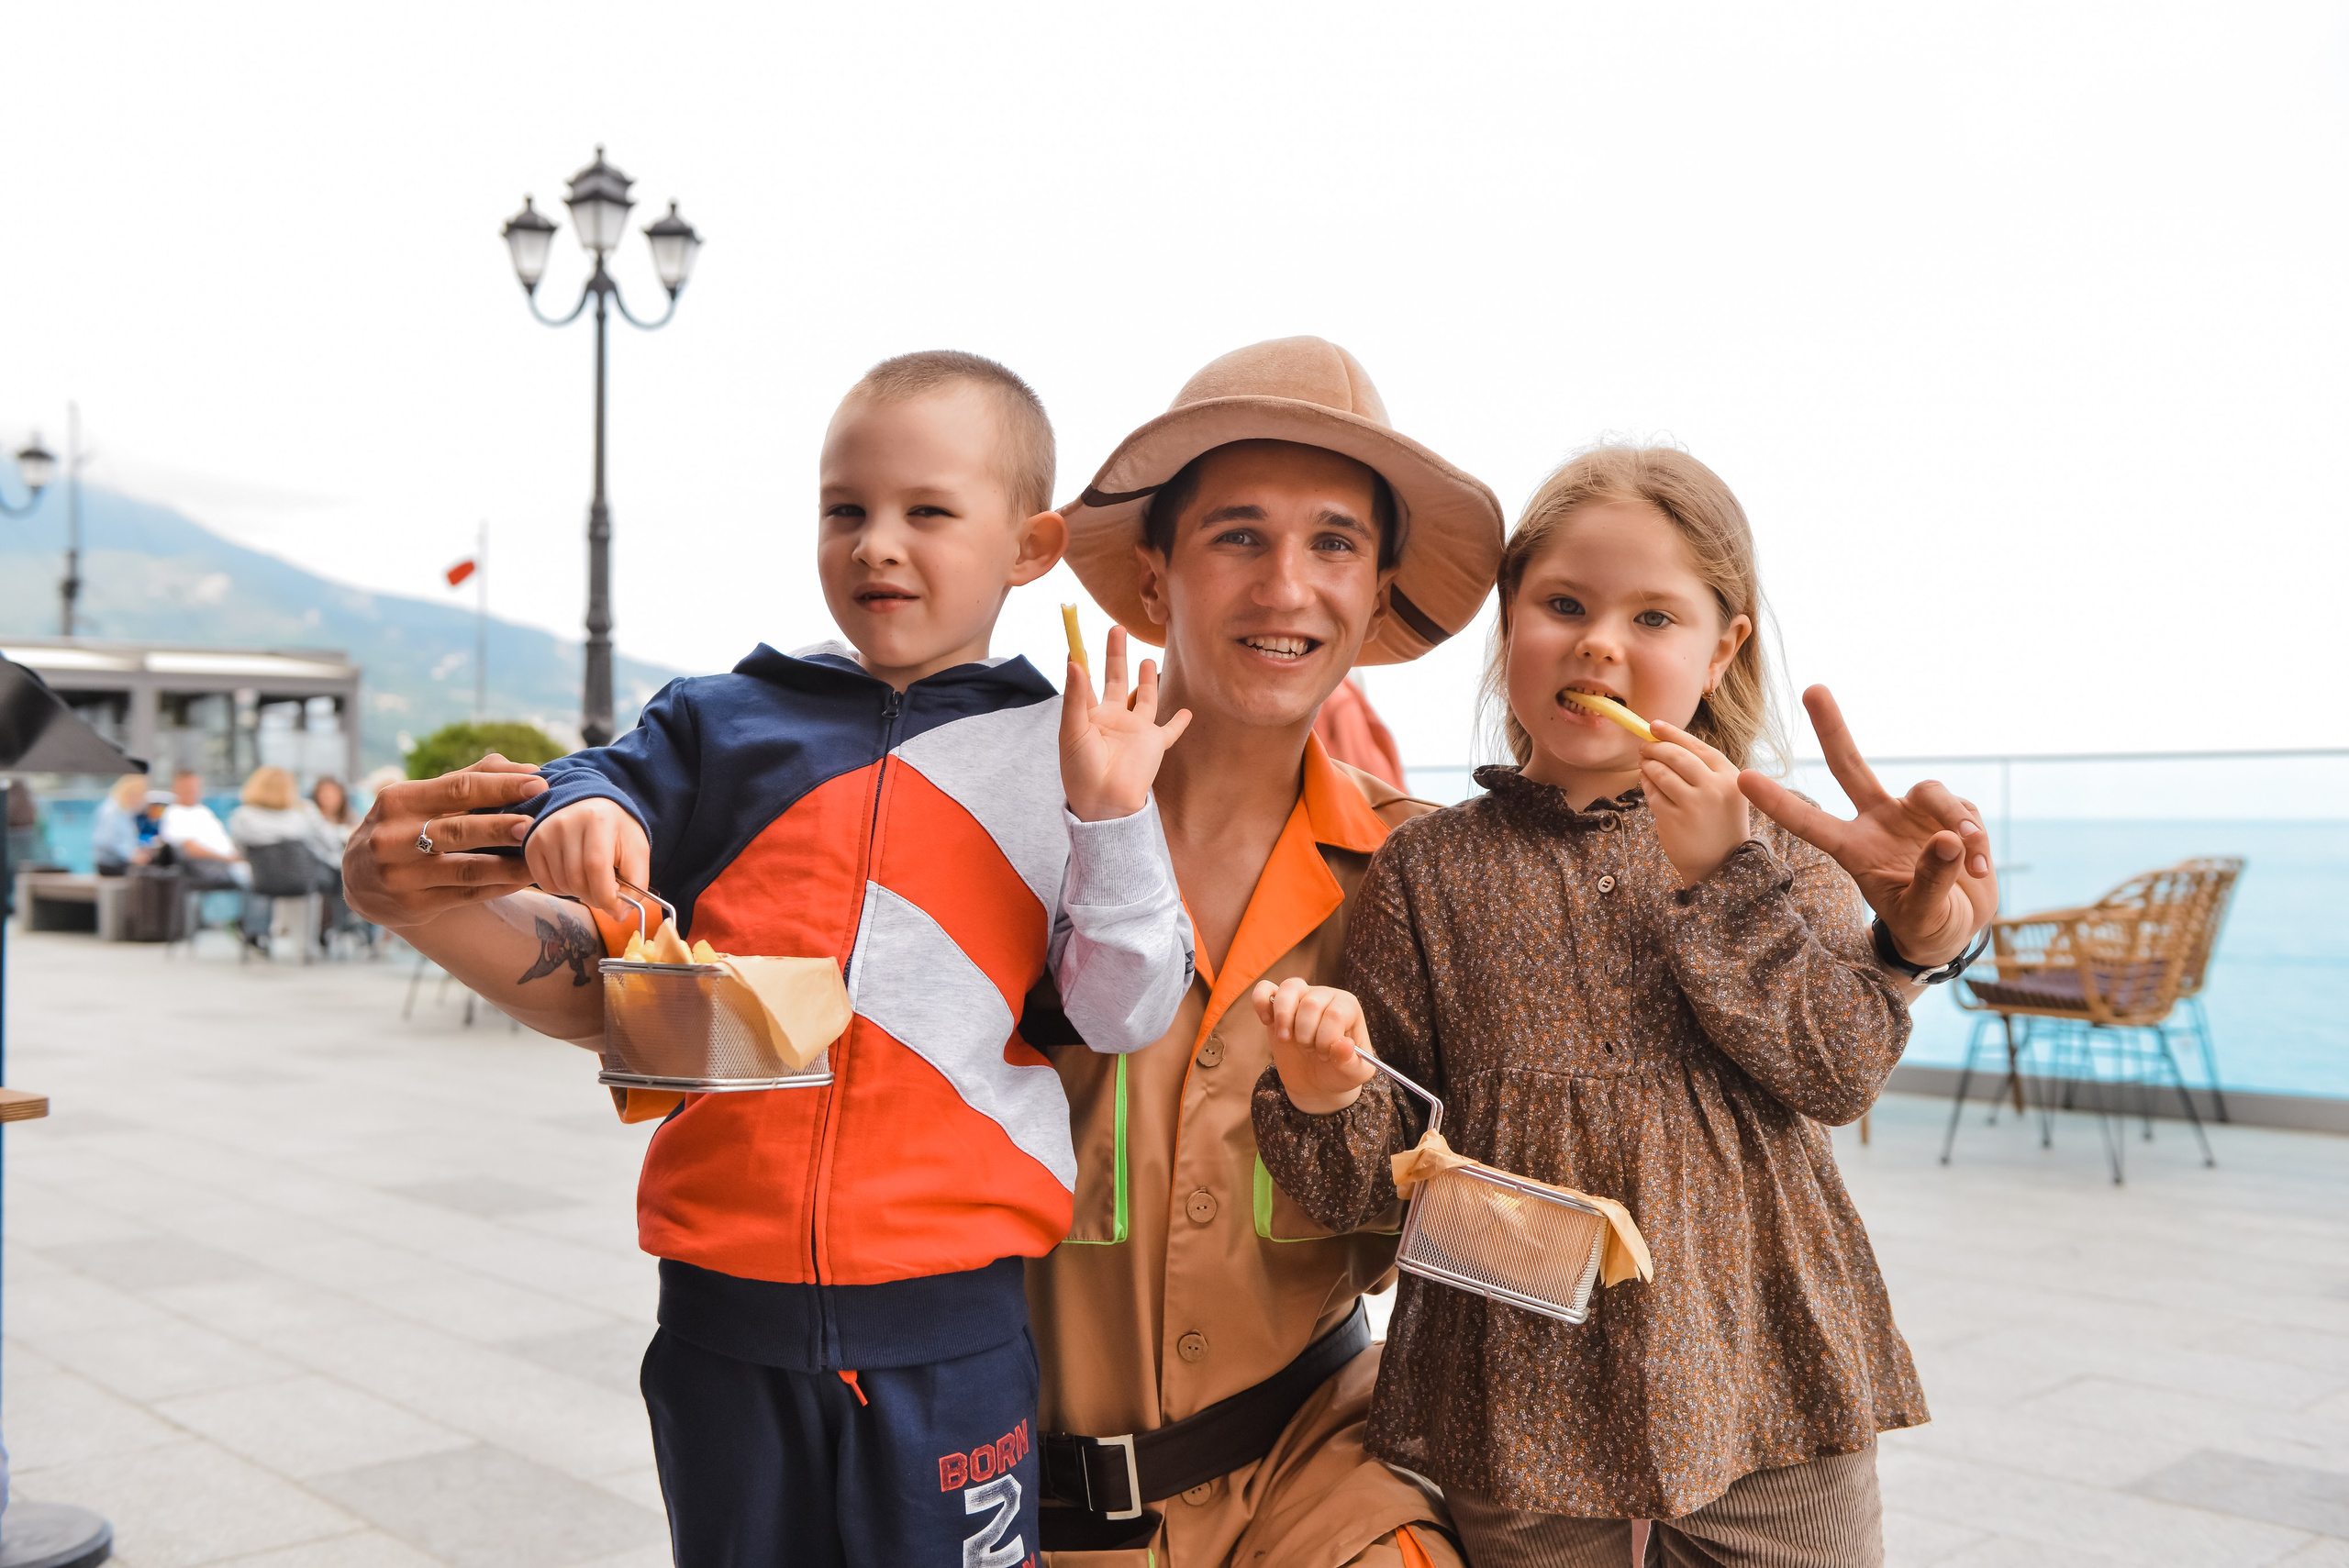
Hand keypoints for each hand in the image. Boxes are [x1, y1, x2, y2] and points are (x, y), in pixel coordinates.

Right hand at [343, 755, 545, 931]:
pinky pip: (465, 895)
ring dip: (507, 865)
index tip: (538, 784)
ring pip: (465, 869)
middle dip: (500, 826)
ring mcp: (400, 875)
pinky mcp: (411, 905)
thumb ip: (473, 778)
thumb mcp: (422, 798)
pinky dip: (498, 886)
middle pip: (458, 830)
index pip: (457, 788)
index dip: (500, 786)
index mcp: (398, 800)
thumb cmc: (405, 826)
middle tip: (535, 823)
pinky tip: (523, 878)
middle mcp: (392, 837)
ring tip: (540, 857)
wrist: (359, 879)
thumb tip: (529, 769)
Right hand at [521, 797, 649, 920]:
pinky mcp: (531, 844)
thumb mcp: (636, 850)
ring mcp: (544, 833)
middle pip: (577, 879)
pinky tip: (574, 876)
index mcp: (598, 819)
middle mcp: (566, 822)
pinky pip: (545, 883)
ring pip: (561, 884)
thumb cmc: (616, 830)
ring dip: (580, 893)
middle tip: (606, 892)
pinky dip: (562, 889)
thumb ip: (636, 883)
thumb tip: (619, 915)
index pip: (596, 867)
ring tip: (591, 879)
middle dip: (595, 897)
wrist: (590, 806)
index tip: (616, 907)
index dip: (606, 895)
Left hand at [1059, 625, 1192, 822]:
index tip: (1077, 639)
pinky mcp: (1154, 743)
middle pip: (1116, 679)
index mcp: (1089, 716)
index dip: (1083, 661)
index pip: (1086, 682)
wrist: (1104, 803)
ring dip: (1146, 680)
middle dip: (1116, 655)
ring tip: (1147, 660)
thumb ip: (1076, 697)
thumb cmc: (1081, 771)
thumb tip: (1074, 662)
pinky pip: (1170, 730)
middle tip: (1117, 629)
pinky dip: (1180, 722)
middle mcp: (1113, 719)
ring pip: (1144, 698)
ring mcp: (1135, 730)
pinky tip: (1188, 712)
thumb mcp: (1072, 731)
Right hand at [1251, 978, 1376, 1115]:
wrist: (1316, 1081)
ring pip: (1290, 988)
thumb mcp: (1354, 1073)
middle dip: (1306, 1035)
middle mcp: (1325, 995)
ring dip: (1285, 1018)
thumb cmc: (1339, 1071)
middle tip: (1309, 1050)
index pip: (1335, 1014)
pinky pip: (1265, 989)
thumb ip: (1351, 1061)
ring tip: (1286, 1038)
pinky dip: (1261, 1002)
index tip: (1324, 1055)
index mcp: (1348, 1007)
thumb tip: (1344, 1045)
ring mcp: (1300, 997)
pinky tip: (1266, 1021)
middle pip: (1311, 1004)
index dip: (1326, 1039)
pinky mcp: (1277, 1005)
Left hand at [1641, 721, 1751, 886]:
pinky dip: (1646, 784)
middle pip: (1677, 756)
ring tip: (1644, 763)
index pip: (1698, 747)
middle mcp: (1714, 789)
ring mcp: (1693, 805)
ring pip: (1661, 773)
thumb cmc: (1720, 824)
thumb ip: (1705, 769)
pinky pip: (1652, 794)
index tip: (1654, 725)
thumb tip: (1668, 741)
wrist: (1719, 865)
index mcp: (1731, 778)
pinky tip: (1646, 782)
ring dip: (1648, 765)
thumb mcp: (1726, 793)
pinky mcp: (1673, 820)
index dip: (1673, 734)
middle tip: (1644, 747)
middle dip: (1656, 748)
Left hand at [1738, 686, 1996, 966]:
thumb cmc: (1926, 925)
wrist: (1959, 927)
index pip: (1810, 823)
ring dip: (1955, 819)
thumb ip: (1932, 880)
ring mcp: (1913, 814)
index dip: (1779, 802)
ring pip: (1932, 791)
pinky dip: (1977, 840)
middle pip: (1849, 766)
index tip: (1742, 779)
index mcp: (1854, 849)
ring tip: (1971, 856)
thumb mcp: (1923, 914)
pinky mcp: (1951, 814)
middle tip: (1812, 689)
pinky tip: (1982, 867)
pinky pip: (1965, 815)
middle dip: (1832, 727)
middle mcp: (1878, 822)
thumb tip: (1948, 839)